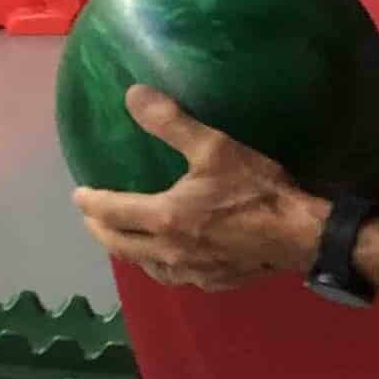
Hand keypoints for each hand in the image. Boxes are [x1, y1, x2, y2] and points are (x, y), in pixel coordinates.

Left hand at [72, 87, 323, 290]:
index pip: (111, 213)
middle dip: (100, 230)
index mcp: (163, 218)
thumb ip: (170, 122)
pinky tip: (167, 259)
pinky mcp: (212, 282)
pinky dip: (158, 265)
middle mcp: (168, 252)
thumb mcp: (214, 147)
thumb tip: (133, 95)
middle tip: (92, 217)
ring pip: (145, 266)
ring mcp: (190, 273)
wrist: (299, 234)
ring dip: (128, 251)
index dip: (90, 203)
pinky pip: (173, 277)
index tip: (78, 195)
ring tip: (124, 238)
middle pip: (120, 246)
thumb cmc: (255, 189)